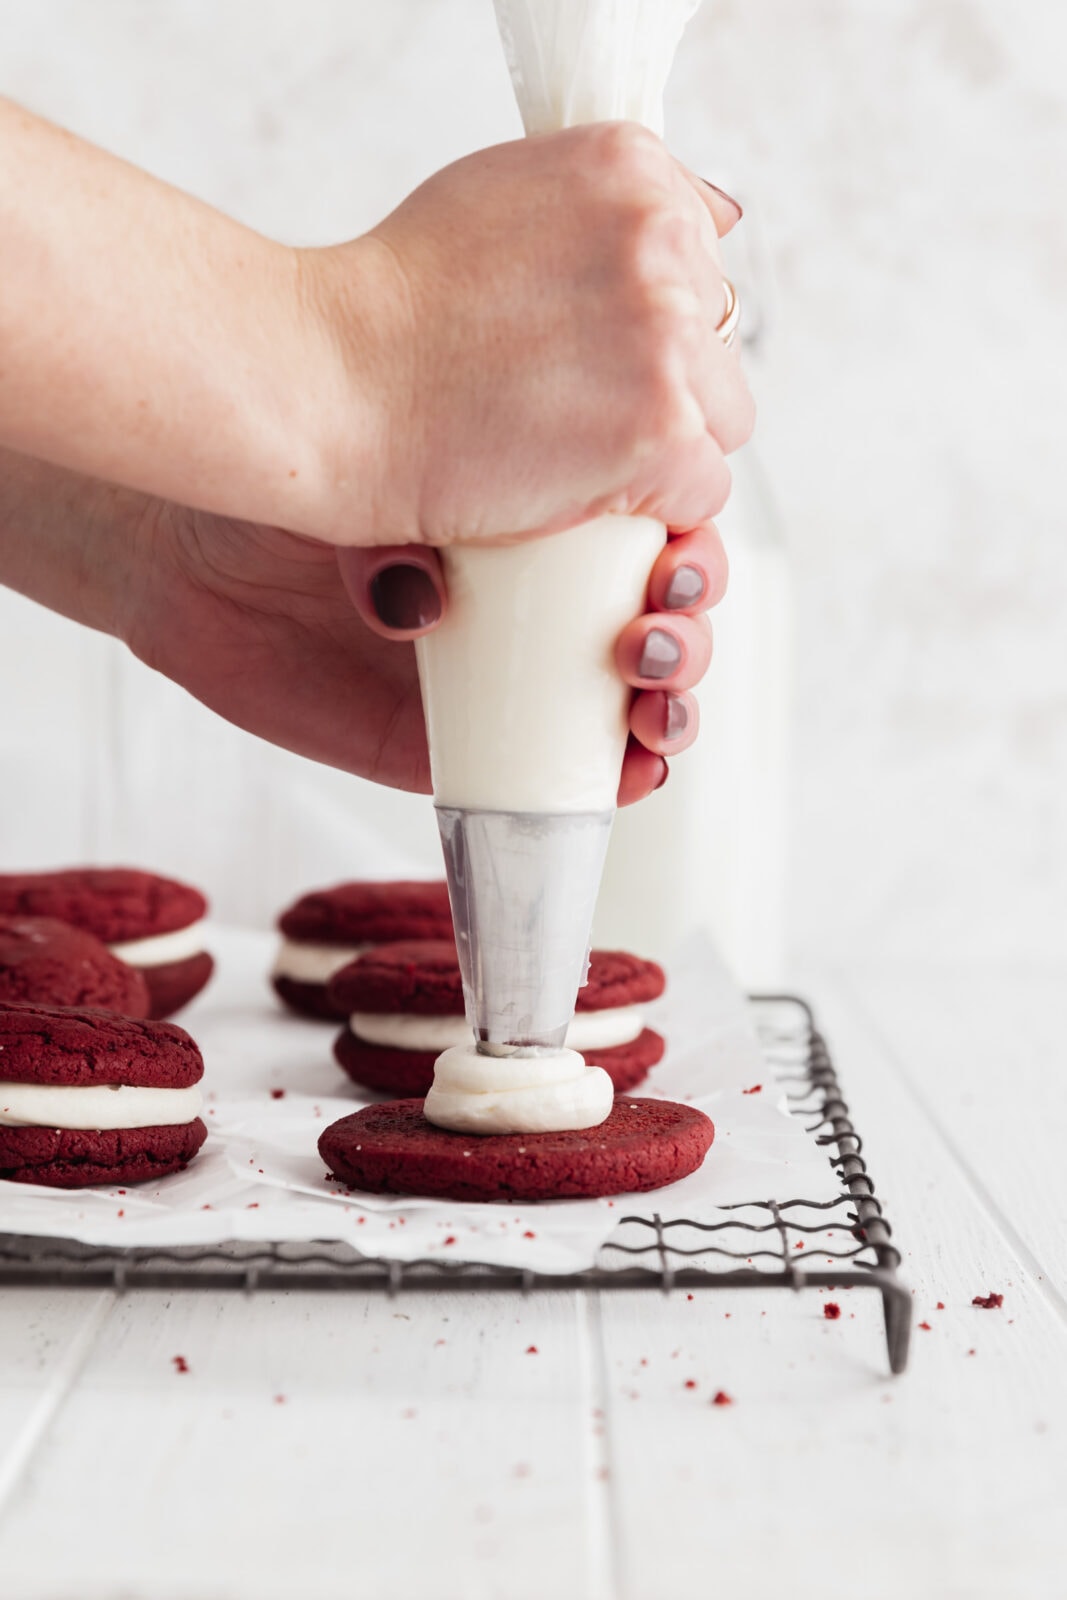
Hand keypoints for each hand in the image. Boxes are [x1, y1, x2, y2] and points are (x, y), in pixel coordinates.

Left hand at [119, 500, 726, 803]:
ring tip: (649, 698)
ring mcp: (513, 675)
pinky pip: (560, 777)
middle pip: (668, 618)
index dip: (694, 545)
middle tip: (654, 634)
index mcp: (541, 512)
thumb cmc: (287, 486)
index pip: (659, 527)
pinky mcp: (468, 749)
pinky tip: (633, 773)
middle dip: (691, 632)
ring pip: (635, 699)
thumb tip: (424, 605)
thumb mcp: (360, 467)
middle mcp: (542, 595)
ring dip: (674, 705)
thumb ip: (401, 518)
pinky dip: (617, 781)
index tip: (677, 557)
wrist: (197, 559)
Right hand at [309, 121, 752, 546]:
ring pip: (721, 422)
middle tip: (562, 409)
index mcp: (632, 166)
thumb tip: (720, 215)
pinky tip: (578, 491)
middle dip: (659, 386)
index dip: (645, 323)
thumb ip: (606, 206)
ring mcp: (666, 334)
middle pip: (718, 344)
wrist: (328, 382)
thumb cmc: (390, 304)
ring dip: (661, 449)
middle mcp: (662, 235)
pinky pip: (703, 493)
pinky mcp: (660, 428)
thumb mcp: (502, 191)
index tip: (580, 349)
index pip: (702, 260)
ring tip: (567, 452)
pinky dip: (650, 510)